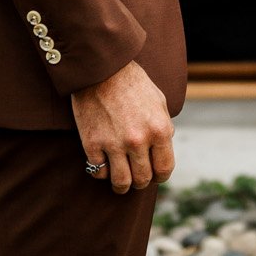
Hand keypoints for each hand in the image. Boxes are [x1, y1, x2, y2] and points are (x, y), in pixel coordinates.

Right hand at [72, 60, 175, 193]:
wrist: (101, 68)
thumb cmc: (132, 82)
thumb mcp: (158, 101)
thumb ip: (163, 127)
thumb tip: (163, 148)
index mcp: (159, 130)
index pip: (164, 169)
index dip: (160, 176)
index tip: (155, 175)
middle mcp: (138, 141)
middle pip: (142, 179)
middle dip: (141, 181)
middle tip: (136, 177)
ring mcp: (114, 144)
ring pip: (121, 182)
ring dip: (122, 186)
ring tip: (120, 183)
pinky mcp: (92, 143)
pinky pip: (98, 171)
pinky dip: (102, 172)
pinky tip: (103, 165)